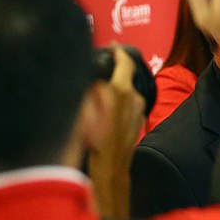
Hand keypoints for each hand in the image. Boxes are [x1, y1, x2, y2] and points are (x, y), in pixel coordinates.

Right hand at [87, 45, 145, 219]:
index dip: (117, 51)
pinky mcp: (138, 123)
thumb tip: (92, 78)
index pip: (123, 61)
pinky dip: (119, 104)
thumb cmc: (91, 143)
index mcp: (120, 90)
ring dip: (116, 88)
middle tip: (103, 65)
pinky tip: (105, 111)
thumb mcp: (81, 112)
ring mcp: (138, 111)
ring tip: (99, 91)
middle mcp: (134, 97)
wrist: (108, 173)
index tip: (112, 45)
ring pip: (127, 91)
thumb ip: (89, 89)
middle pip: (126, 75)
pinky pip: (128, 106)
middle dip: (115, 69)